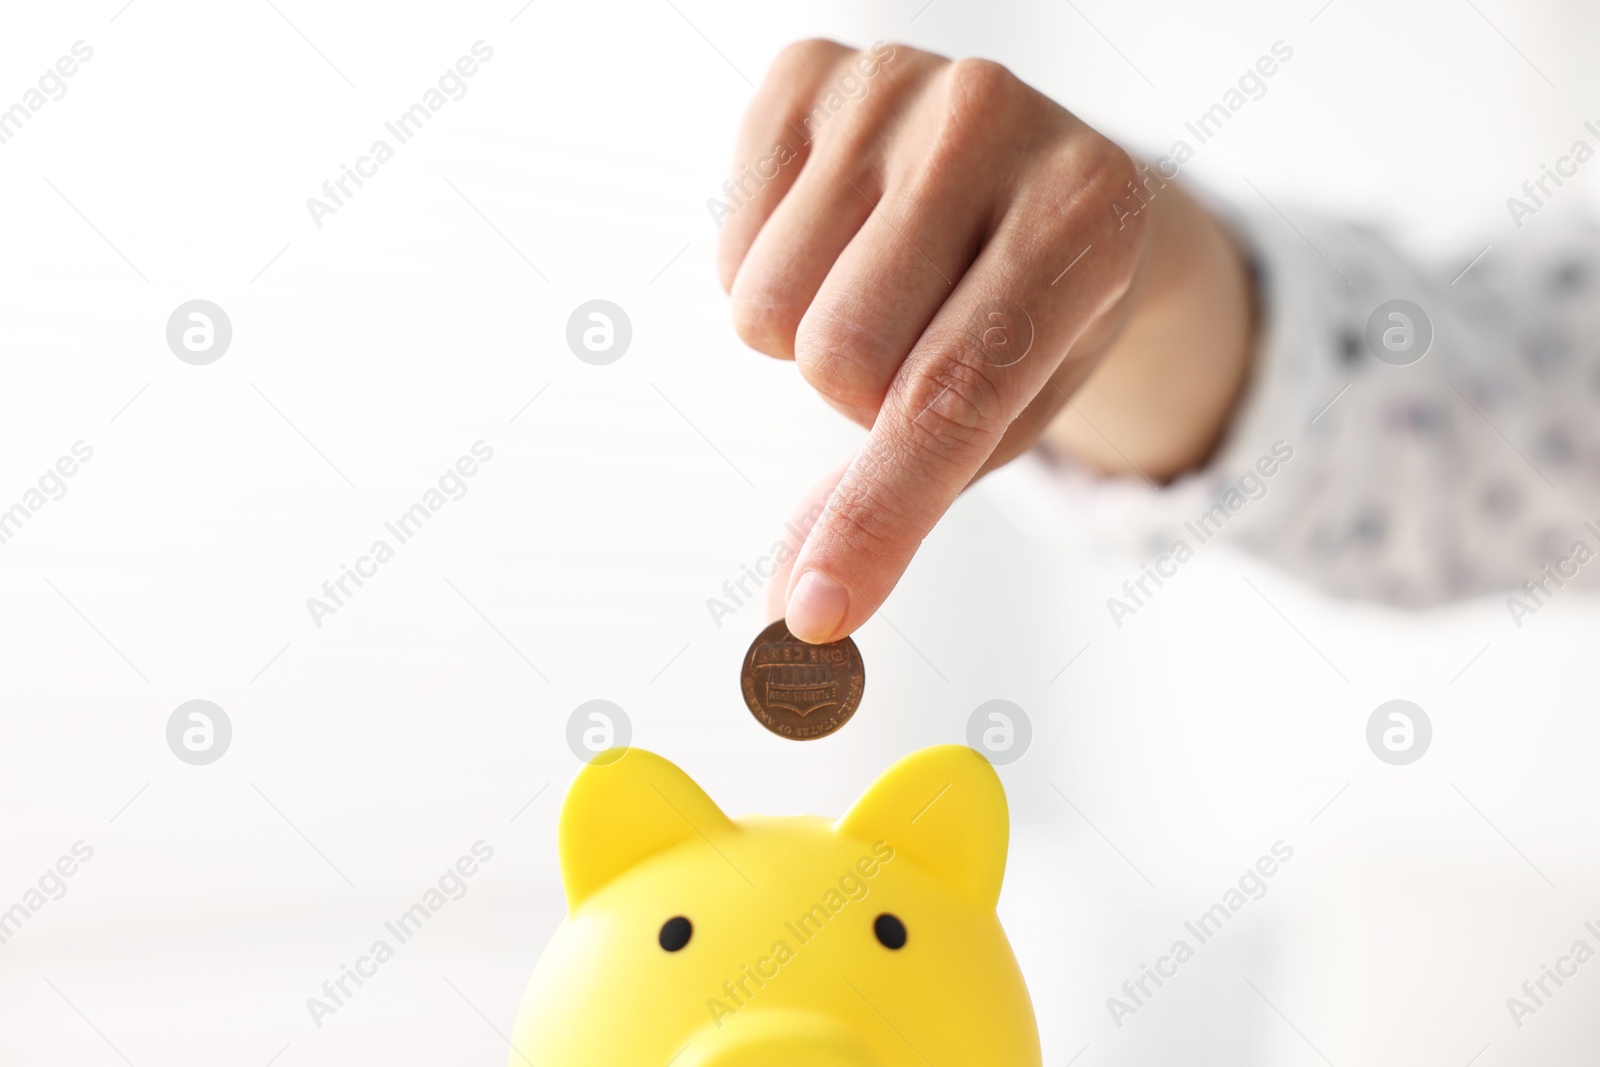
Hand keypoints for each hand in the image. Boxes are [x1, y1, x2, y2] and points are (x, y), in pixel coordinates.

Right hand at [720, 40, 1253, 642]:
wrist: (1048, 177)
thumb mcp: (1012, 412)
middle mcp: (995, 117)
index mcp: (1085, 217)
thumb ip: (906, 502)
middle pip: (839, 356)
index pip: (953, 393)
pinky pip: (731, 245)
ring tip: (880, 288)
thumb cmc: (1037, 316)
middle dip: (859, 398)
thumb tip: (796, 606)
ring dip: (811, 336)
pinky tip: (839, 239)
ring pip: (767, 308)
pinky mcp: (812, 66)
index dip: (879, 514)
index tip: (820, 610)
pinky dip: (771, 274)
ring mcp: (898, 77)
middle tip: (914, 350)